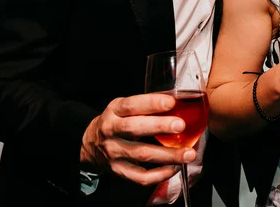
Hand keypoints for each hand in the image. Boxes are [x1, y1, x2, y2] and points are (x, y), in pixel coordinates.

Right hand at [80, 93, 196, 185]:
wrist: (91, 144)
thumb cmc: (117, 121)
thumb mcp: (123, 107)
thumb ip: (145, 105)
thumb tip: (179, 103)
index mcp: (114, 111)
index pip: (131, 105)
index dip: (151, 103)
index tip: (171, 102)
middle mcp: (111, 131)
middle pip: (134, 129)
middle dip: (159, 127)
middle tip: (181, 125)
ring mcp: (114, 153)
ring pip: (141, 154)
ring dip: (167, 155)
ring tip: (188, 153)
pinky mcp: (118, 171)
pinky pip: (140, 177)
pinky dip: (159, 174)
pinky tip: (175, 168)